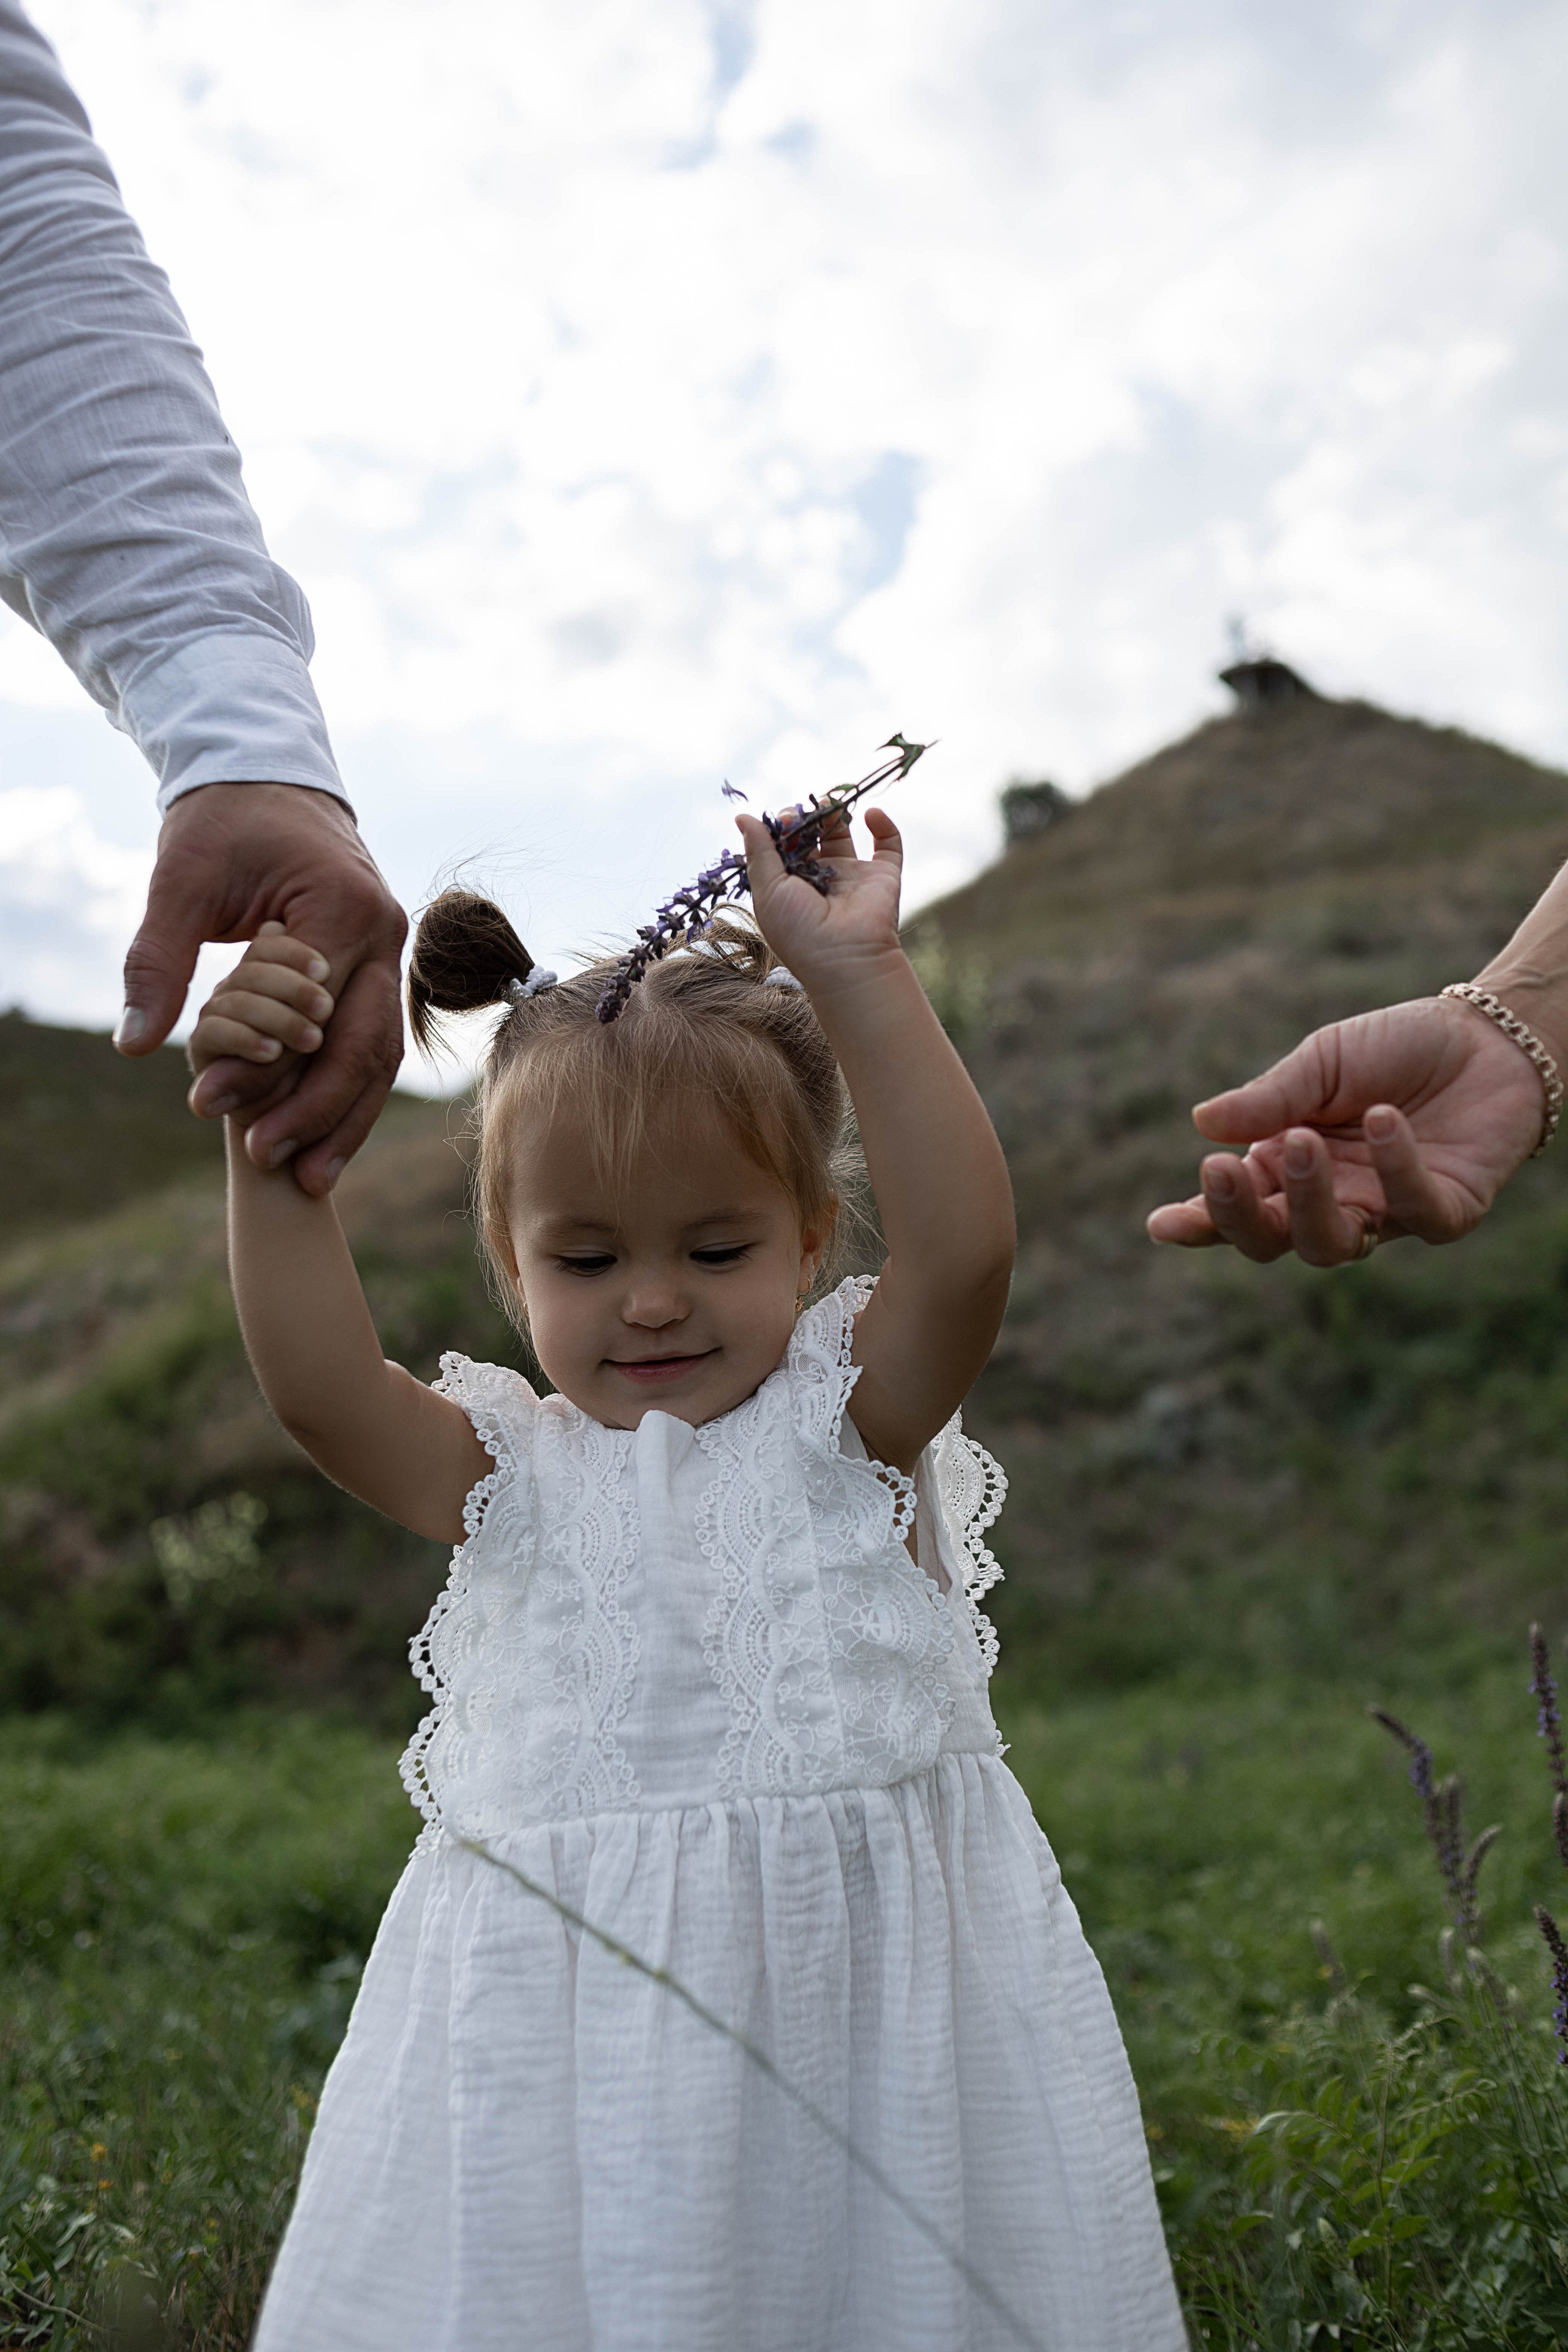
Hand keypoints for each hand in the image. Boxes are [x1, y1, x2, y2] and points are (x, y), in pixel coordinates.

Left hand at [113, 783, 406, 1193]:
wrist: (270, 778)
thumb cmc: (224, 823)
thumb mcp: (179, 880)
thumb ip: (158, 959)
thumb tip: (134, 1041)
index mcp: (341, 907)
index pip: (312, 1009)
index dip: (268, 1067)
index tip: (211, 1107)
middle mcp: (384, 934)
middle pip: (365, 1046)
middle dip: (317, 1112)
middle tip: (266, 1161)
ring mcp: (391, 953)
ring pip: (382, 1056)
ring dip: (345, 1120)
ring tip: (308, 1178)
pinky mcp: (379, 968)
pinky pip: (374, 1042)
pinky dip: (350, 1094)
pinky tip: (323, 1141)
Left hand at [735, 805, 902, 991]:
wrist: (845, 960)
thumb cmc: (799, 930)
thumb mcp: (767, 889)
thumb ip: (759, 851)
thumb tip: (742, 816)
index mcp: (789, 885)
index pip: (782, 845)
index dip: (780, 828)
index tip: (781, 821)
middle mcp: (820, 879)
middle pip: (810, 835)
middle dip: (803, 818)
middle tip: (800, 814)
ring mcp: (852, 876)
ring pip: (843, 833)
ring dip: (834, 813)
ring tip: (827, 805)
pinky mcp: (882, 876)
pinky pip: (888, 845)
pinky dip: (883, 824)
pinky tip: (870, 812)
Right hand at [1146, 995, 1549, 1264]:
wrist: (1489, 1036)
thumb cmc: (1395, 1048)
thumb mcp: (1323, 1060)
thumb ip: (1268, 1098)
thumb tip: (1201, 1123)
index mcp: (1287, 1168)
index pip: (1235, 1210)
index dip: (1199, 1223)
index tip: (1163, 1224)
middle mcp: (1331, 1200)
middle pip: (1272, 1241)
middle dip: (1241, 1214)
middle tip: (1222, 1170)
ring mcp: (1387, 1213)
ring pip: (1332, 1245)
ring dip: (1308, 1200)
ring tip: (1304, 1138)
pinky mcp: (1446, 1212)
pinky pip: (1413, 1211)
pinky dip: (1394, 1167)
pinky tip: (1384, 1119)